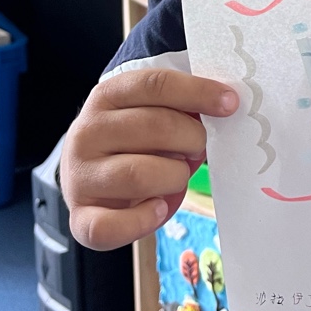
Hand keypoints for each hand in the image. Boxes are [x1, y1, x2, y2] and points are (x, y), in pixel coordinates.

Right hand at [61, 68, 237, 249]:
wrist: (88, 175)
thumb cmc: (133, 141)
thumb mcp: (150, 111)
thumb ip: (180, 106)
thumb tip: (224, 105)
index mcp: (107, 96)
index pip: (156, 85)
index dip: (198, 92)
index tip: (230, 104)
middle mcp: (87, 132)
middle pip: (156, 127)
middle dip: (192, 139)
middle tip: (197, 149)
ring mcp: (80, 175)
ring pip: (140, 175)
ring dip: (174, 177)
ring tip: (176, 176)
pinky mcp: (81, 217)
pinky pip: (112, 225)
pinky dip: (144, 220)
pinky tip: (158, 208)